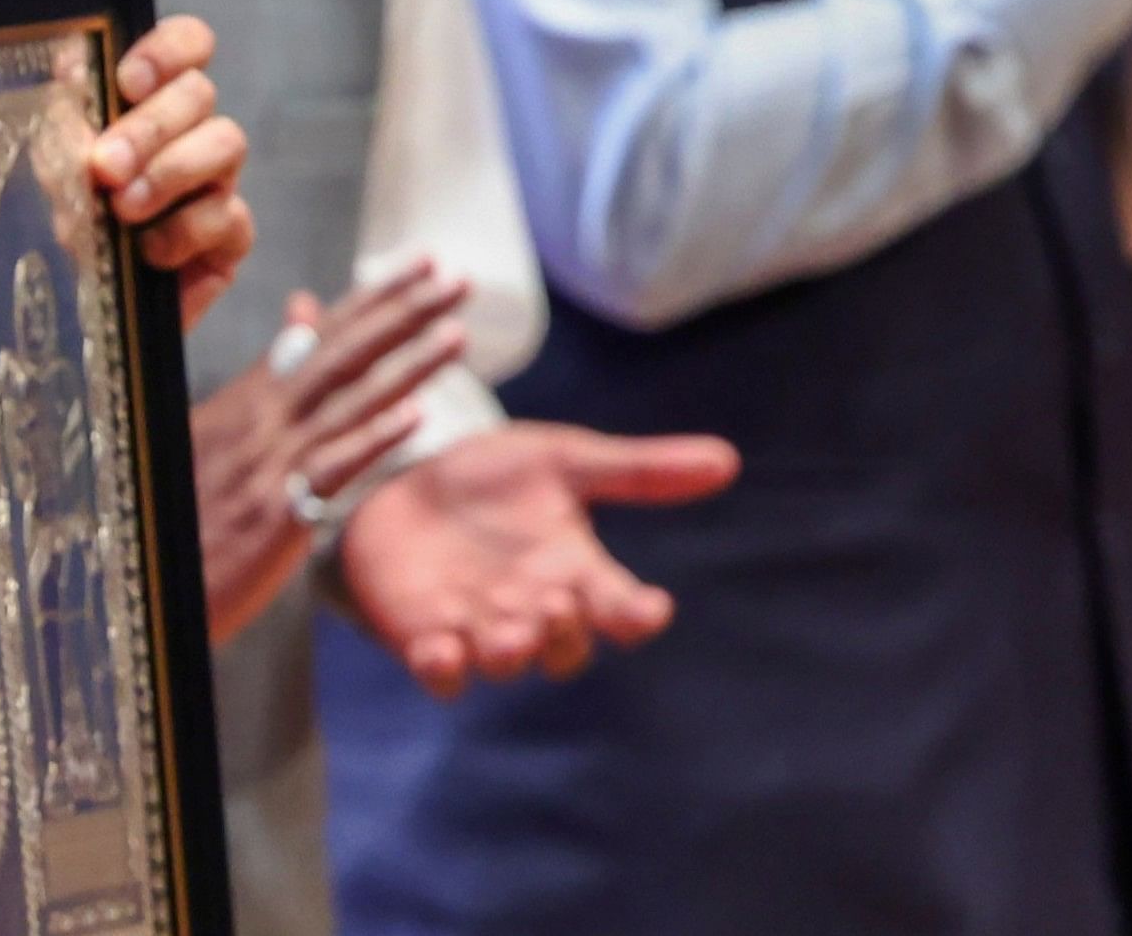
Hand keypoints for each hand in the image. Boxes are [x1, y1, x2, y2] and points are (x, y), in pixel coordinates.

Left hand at [90, 14, 250, 327]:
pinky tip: (147, 251)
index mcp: (150, 98)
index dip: (168, 51)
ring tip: (124, 206)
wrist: (72, 310)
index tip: (127, 81)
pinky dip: (185, 230)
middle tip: (105, 166)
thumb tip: (73, 69)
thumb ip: (64, 118)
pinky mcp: (229, 239)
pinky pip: (230, 217)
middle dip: (150, 127)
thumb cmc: (62, 222)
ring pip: (227, 143)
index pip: (188, 44)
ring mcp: (217, 182)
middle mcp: (191, 131)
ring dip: (171, 171)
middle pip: (200, 93)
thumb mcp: (51, 167)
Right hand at [190, 262, 471, 643]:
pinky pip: (329, 470)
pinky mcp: (271, 515)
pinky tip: (415, 418)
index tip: (427, 262)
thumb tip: (305, 308)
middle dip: (403, 313)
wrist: (129, 580)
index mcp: (246, 399)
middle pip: (341, 354)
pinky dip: (371, 441)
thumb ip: (268, 372)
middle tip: (458, 279)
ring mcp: (265, 465)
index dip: (377, 296)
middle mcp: (258, 421)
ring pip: (346, 404)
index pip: (322, 334)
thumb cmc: (174, 515)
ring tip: (456, 335)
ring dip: (404, 367)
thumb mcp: (215, 431)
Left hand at [336, 419, 737, 696]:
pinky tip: (438, 651)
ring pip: (505, 662)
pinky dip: (441, 667)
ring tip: (509, 635)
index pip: (621, 607)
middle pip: (564, 645)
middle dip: (564, 631)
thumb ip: (635, 470)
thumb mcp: (563, 460)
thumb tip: (727, 460)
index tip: (652, 608)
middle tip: (559, 602)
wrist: (404, 478)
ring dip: (509, 652)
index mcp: (576, 574)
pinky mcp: (424, 637)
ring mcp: (478, 630)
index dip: (637, 614)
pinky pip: (439, 671)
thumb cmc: (494, 477)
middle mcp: (534, 611)